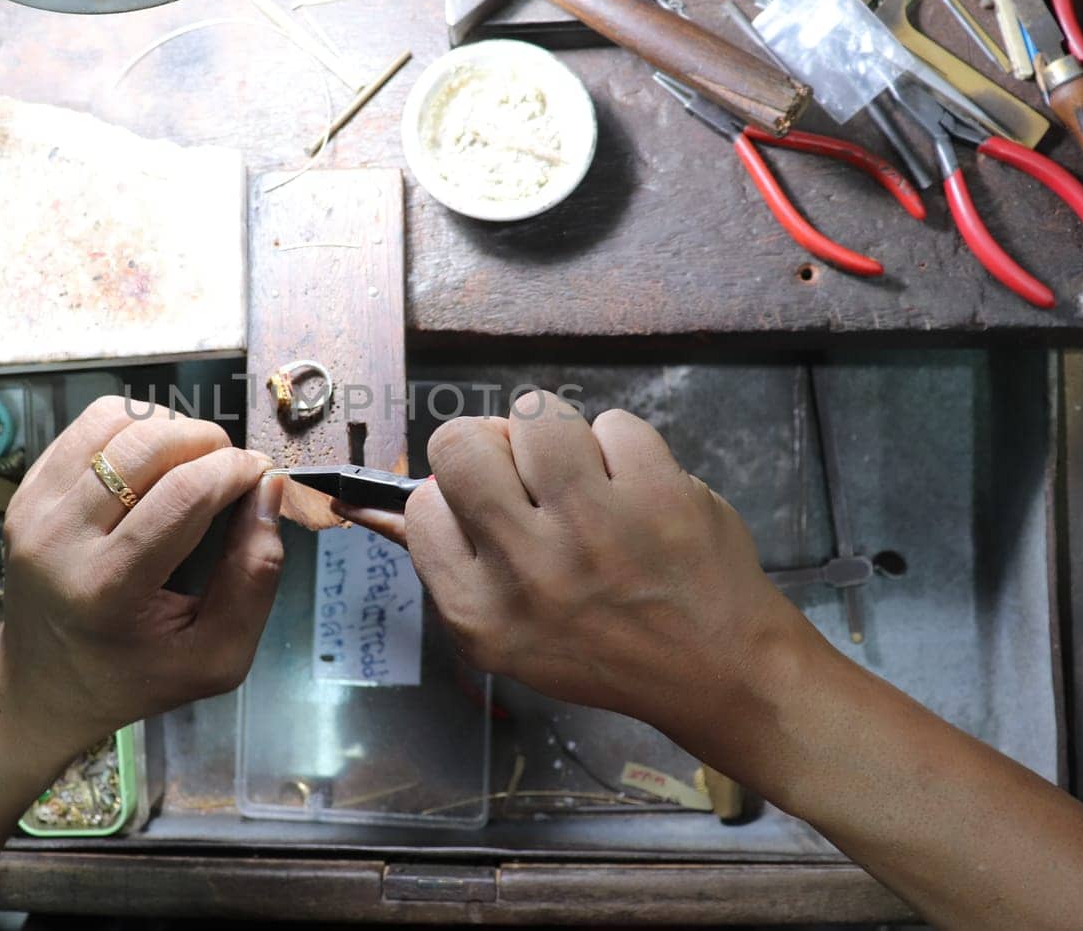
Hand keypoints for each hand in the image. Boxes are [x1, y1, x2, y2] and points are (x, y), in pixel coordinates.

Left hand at [0, 396, 284, 775]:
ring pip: (114, 420)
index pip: (183, 494)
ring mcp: (34, 510)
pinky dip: (133, 428)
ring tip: (193, 464)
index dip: (236, 470)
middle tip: (230, 471)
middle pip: (147, 444)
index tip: (262, 478)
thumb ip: (255, 578)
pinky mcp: (25, 491)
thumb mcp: (217, 656)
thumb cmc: (139, 676)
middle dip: (208, 441)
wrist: (45, 685)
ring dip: (171, 428)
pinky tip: (153, 465)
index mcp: (107, 590)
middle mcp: (59, 541)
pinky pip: (88, 426)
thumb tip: (270, 489)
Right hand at [335, 389, 810, 760]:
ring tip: (586, 479)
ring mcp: (596, 527)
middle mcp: (529, 569)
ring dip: (558, 437)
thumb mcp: (504, 632)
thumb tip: (365, 501)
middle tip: (528, 476)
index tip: (493, 515)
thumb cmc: (602, 647)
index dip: (455, 497)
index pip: (422, 504)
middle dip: (490, 445)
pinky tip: (637, 491)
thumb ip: (442, 561)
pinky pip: (612, 422)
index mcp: (480, 612)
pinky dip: (624, 448)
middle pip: (461, 444)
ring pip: (534, 414)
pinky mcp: (657, 494)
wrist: (717, 669)